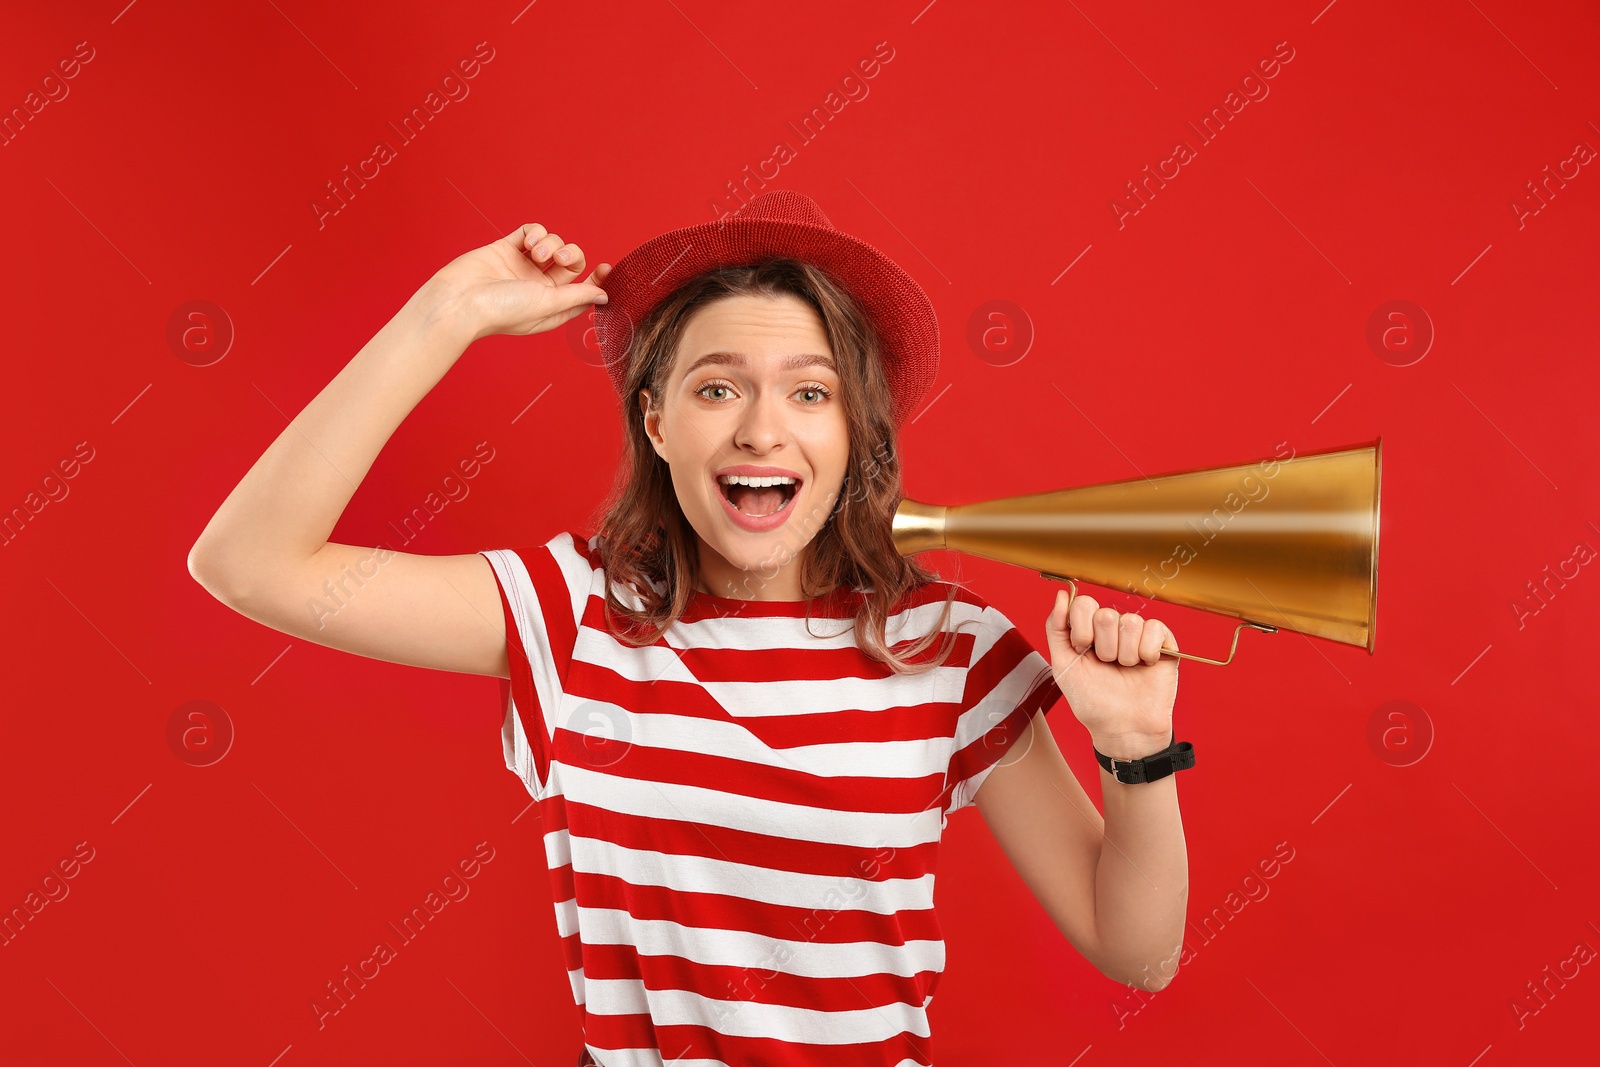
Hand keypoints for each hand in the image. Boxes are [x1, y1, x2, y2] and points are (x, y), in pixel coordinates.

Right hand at [424, 222, 611, 342]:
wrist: (459, 300)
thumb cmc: (502, 309)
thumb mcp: (549, 305)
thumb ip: (577, 297)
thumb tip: (604, 295)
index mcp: (551, 305)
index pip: (582, 290)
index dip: (596, 279)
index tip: (605, 268)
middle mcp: (538, 287)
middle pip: (570, 262)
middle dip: (571, 254)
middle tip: (560, 257)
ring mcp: (521, 266)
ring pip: (551, 244)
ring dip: (550, 243)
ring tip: (534, 253)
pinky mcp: (505, 248)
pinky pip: (530, 232)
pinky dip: (535, 232)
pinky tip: (530, 241)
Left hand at [1044, 589, 1179, 759]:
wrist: (1122, 728)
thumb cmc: (1092, 701)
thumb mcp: (1063, 666)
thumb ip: (1056, 629)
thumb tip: (1061, 595)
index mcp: (1088, 630)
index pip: (1083, 603)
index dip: (1081, 628)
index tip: (1083, 651)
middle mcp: (1113, 628)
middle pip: (1105, 614)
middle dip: (1103, 648)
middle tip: (1107, 665)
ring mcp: (1138, 633)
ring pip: (1130, 623)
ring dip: (1125, 654)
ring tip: (1126, 669)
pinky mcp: (1163, 641)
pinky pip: (1155, 628)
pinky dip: (1147, 652)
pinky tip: (1146, 665)